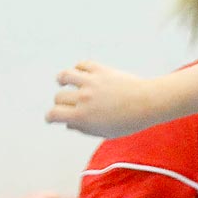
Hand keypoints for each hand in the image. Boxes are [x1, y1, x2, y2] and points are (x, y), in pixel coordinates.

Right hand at [47, 61, 165, 137]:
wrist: (147, 103)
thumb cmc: (128, 122)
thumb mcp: (105, 132)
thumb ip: (84, 129)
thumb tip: (68, 124)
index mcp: (83, 117)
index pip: (54, 114)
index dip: (50, 117)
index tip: (52, 118)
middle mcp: (83, 98)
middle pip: (59, 97)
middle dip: (61, 103)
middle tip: (67, 105)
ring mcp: (90, 82)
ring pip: (65, 76)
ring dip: (62, 80)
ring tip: (64, 82)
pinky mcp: (99, 70)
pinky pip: (81, 65)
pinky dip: (78, 69)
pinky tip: (80, 73)